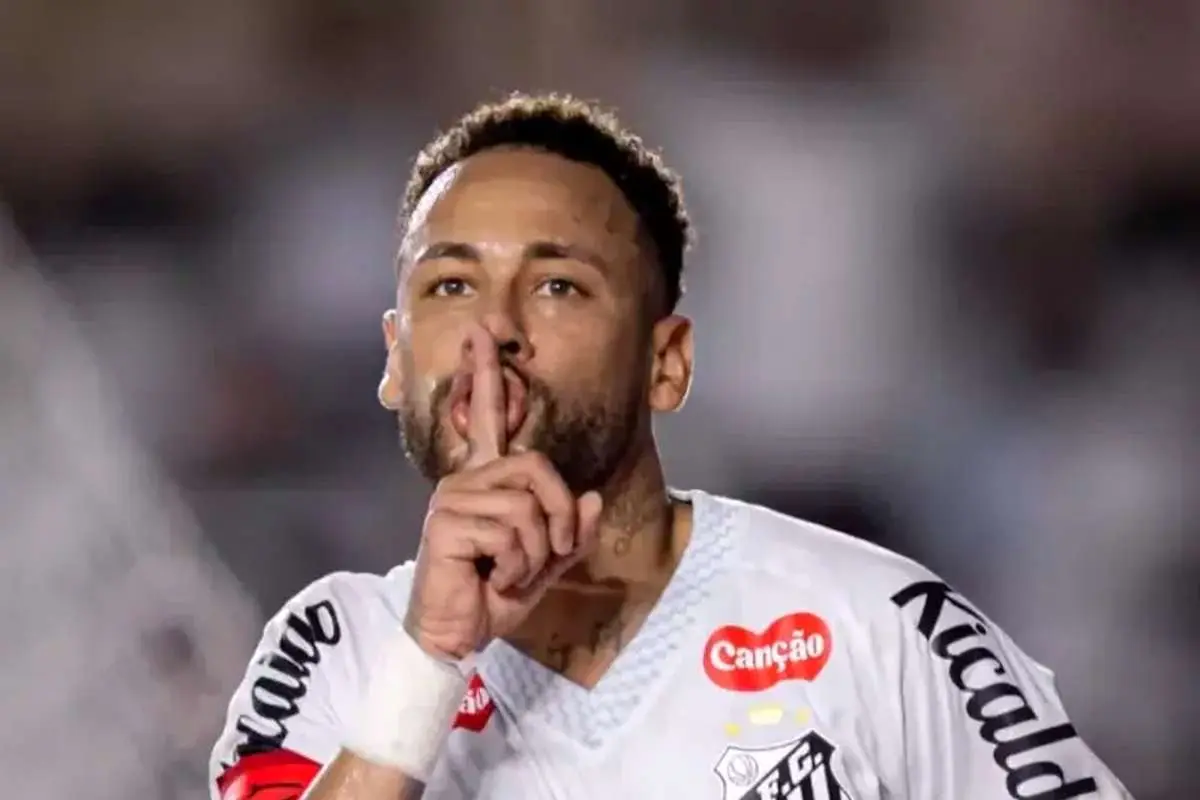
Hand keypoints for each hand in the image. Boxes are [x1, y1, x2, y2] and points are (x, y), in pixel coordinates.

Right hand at [404, 324, 602, 660]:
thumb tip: (591, 497)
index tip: (482, 333)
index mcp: (487, 482)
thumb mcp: (544, 564)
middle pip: (538, 468)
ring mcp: (453, 497)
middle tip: (542, 557)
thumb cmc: (492, 596)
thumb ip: (570, 531)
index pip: (489, 418)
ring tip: (507, 573)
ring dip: (534, 553)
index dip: (487, 373)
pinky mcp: (446, 521)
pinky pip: (511, 532)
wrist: (456, 635)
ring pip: (529, 507)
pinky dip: (515, 565)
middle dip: (557, 518)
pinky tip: (490, 579)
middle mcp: (466, 480)